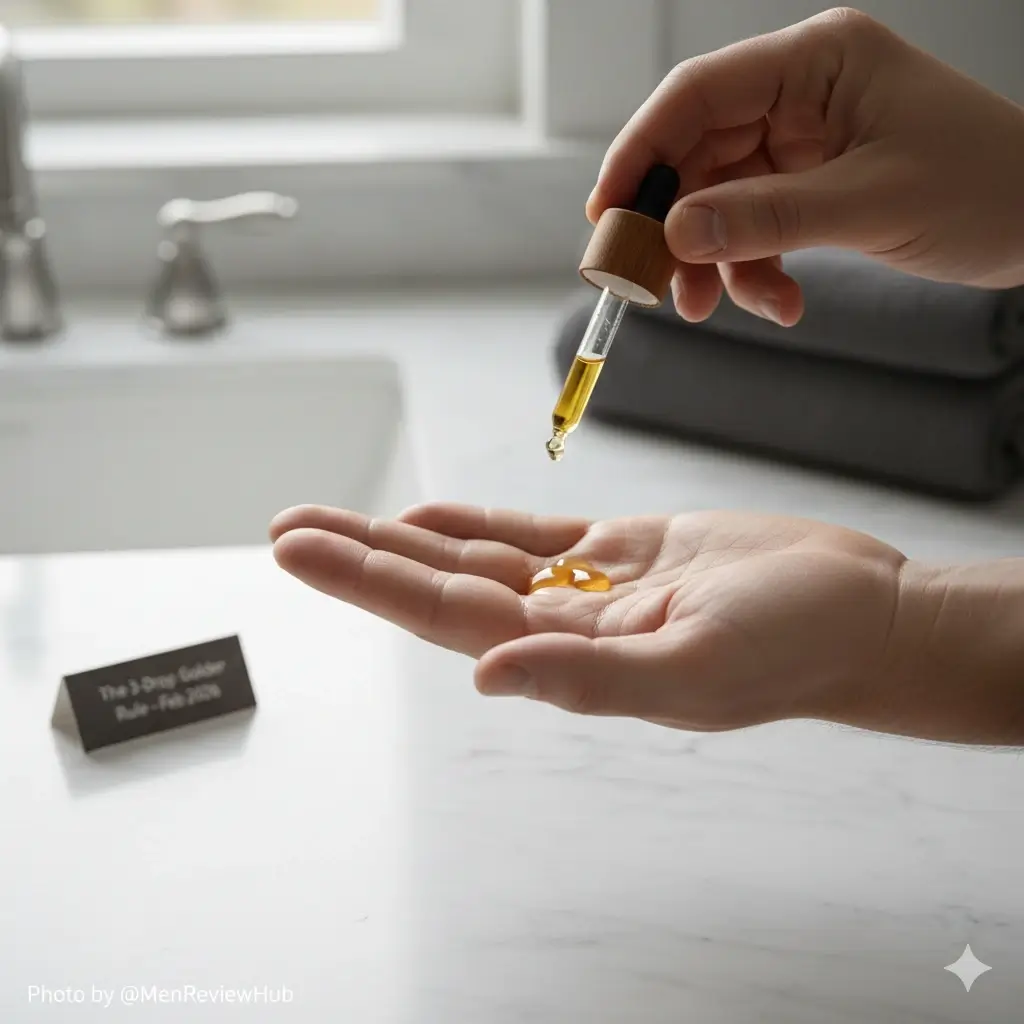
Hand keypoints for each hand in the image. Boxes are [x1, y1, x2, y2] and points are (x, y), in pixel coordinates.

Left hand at [269, 502, 906, 732]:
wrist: (861, 609)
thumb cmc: (795, 644)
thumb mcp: (694, 669)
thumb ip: (588, 679)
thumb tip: (488, 677)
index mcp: (570, 657)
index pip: (445, 616)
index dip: (369, 581)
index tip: (302, 549)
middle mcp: (567, 626)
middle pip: (442, 586)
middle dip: (362, 556)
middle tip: (287, 528)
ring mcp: (593, 589)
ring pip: (477, 559)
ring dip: (406, 537)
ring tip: (337, 517)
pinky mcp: (627, 553)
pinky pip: (534, 538)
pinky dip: (480, 526)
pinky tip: (432, 516)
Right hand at [588, 7, 1023, 326]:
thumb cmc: (986, 188)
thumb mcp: (871, 203)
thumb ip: (768, 217)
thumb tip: (677, 231)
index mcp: (816, 63)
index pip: (698, 96)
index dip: (641, 151)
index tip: (606, 212)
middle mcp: (800, 95)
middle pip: (699, 154)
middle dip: (676, 225)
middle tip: (654, 284)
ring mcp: (803, 142)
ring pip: (720, 201)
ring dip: (712, 261)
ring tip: (715, 310)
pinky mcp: (811, 186)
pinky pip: (753, 228)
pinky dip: (753, 271)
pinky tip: (780, 303)